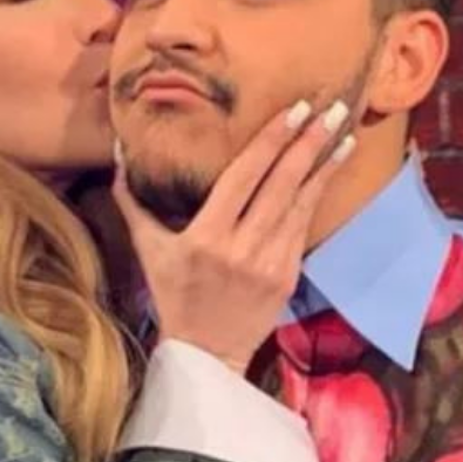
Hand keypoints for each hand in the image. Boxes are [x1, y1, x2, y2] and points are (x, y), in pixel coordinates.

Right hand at [113, 99, 357, 373]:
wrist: (206, 353)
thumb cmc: (173, 296)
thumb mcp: (147, 249)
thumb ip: (132, 200)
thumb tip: (119, 151)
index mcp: (206, 237)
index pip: (244, 177)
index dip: (270, 142)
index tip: (293, 110)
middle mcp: (242, 247)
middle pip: (281, 185)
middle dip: (308, 143)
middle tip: (331, 108)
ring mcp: (270, 264)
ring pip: (301, 204)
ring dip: (324, 165)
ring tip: (343, 133)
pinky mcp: (288, 277)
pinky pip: (304, 227)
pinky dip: (318, 196)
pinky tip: (331, 170)